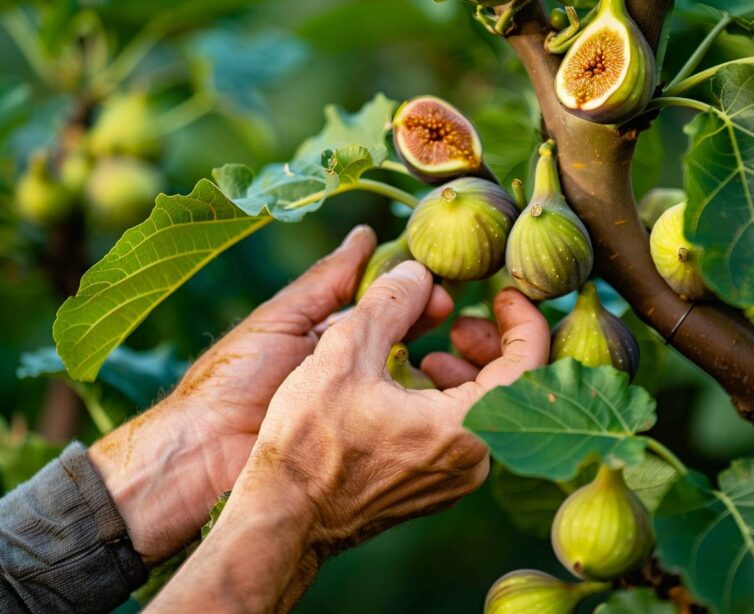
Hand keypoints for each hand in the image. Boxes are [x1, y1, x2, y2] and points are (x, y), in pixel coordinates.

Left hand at [88, 226, 451, 563]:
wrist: (204, 459)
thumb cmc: (234, 381)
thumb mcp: (281, 320)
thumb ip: (325, 282)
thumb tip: (366, 235)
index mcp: (324, 339)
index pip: (377, 307)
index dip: (407, 292)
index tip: (437, 281)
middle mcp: (345, 372)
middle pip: (396, 339)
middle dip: (424, 320)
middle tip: (451, 308)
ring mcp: (356, 410)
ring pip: (404, 381)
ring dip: (432, 362)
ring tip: (455, 347)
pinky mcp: (363, 446)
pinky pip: (398, 422)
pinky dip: (421, 406)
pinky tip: (446, 393)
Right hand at [253, 262, 548, 550]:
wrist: (285, 514)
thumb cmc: (311, 440)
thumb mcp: (345, 353)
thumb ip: (390, 303)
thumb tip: (419, 272)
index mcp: (466, 426)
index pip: (529, 363)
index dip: (523, 319)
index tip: (505, 294)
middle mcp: (473, 461)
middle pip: (511, 389)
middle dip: (490, 344)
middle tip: (461, 320)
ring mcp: (455, 481)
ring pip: (486, 412)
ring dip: (467, 372)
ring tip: (433, 352)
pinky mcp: (434, 490)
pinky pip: (463, 434)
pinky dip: (451, 400)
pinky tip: (414, 387)